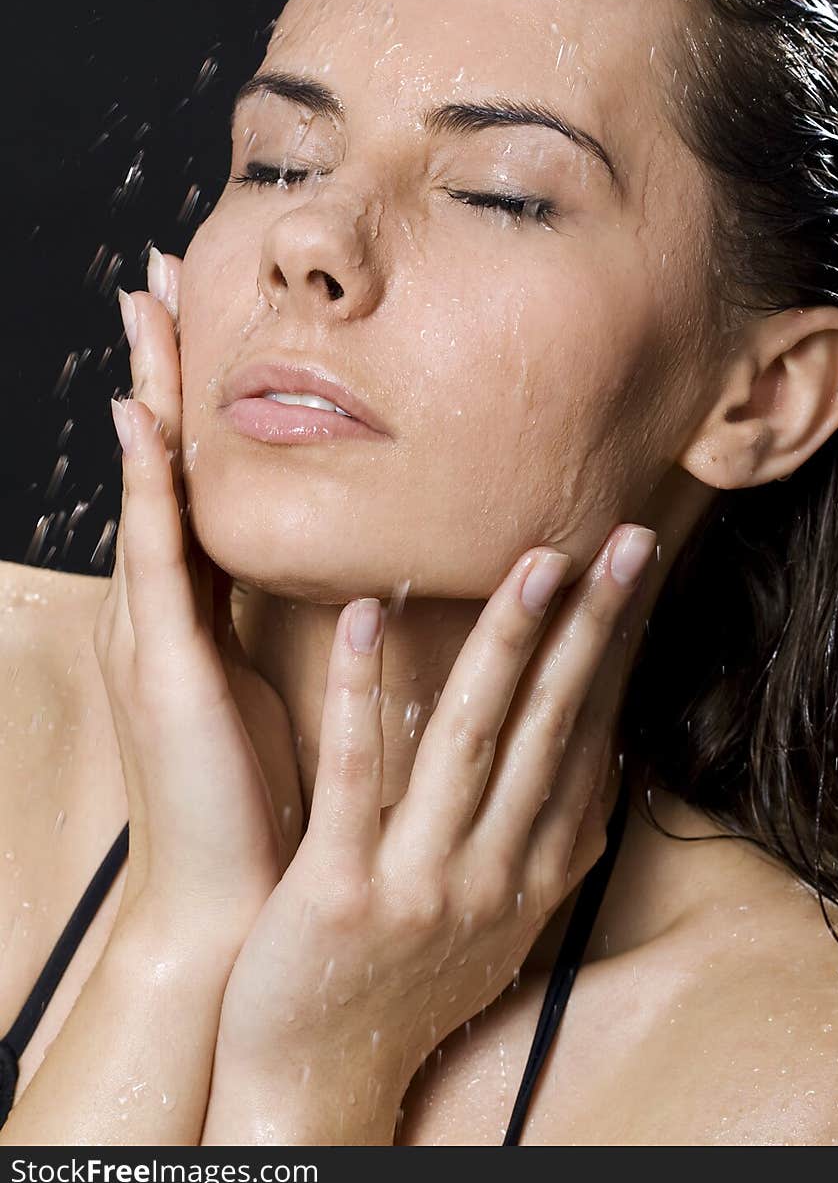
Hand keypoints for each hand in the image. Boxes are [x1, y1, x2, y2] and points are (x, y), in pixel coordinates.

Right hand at [93, 248, 301, 947]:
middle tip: (154, 273)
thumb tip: (350, 568)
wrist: (235, 909)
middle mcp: (160, 610)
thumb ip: (290, 626)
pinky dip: (147, 488)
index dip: (191, 400)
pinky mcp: (160, 669)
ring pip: (149, 488)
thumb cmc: (266, 801)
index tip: (199, 318)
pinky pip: (152, 559)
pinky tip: (143, 424)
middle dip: (157, 368)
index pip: (191, 482)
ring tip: (144, 309)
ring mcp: (149, 635)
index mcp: (191, 614)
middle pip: (160, 464)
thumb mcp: (280, 692)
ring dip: (148, 396)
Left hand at [208, 521, 655, 1137]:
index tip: (629, 577)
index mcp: (535, 874)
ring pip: (472, 739)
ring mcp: (422, 883)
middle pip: (550, 727)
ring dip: (506, 644)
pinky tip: (367, 617)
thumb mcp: (505, 923)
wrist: (323, 1074)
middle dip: (588, 629)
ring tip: (533, 562)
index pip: (587, 742)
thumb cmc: (410, 981)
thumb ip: (551, 843)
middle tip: (619, 543)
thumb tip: (604, 759)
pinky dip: (364, 691)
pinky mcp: (342, 889)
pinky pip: (356, 773)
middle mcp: (494, 875)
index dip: (611, 655)